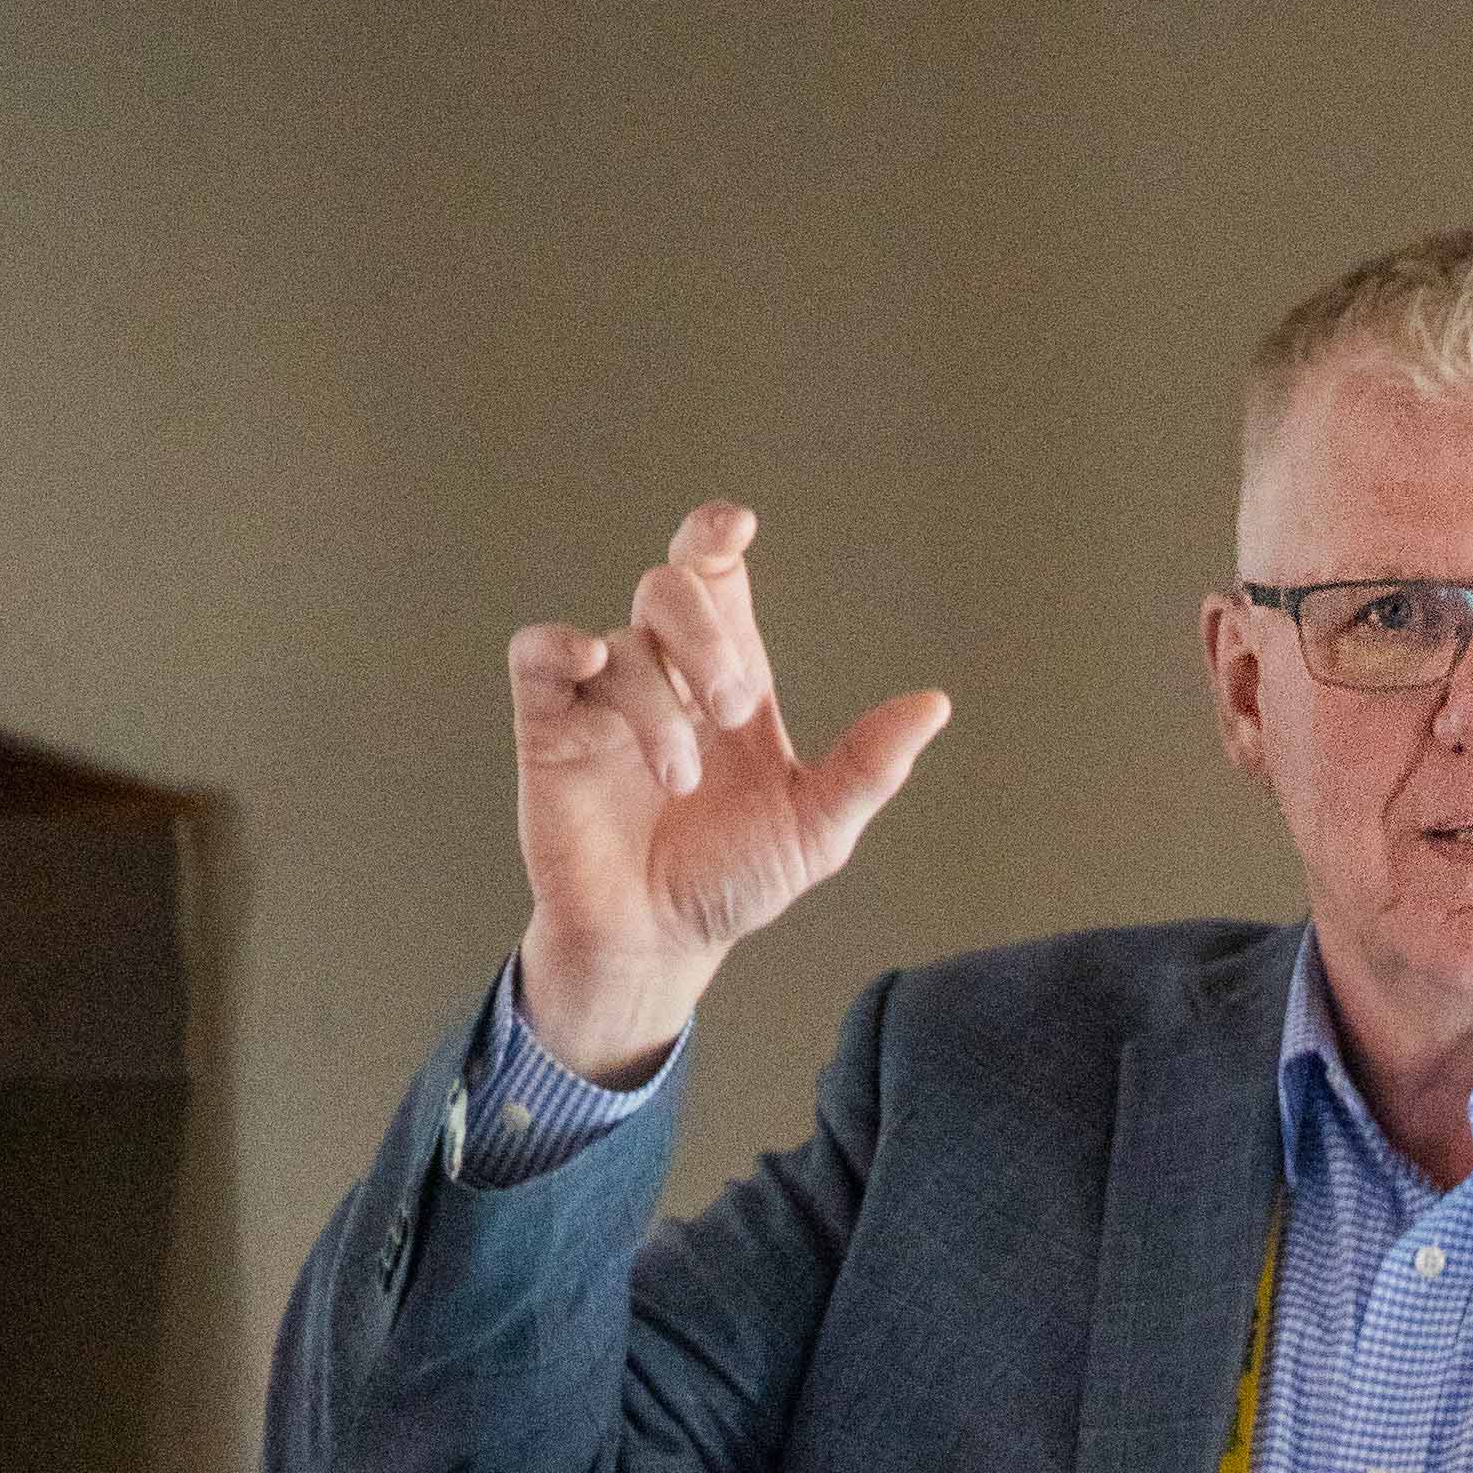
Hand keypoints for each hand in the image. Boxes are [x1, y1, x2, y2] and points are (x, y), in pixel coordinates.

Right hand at [506, 501, 949, 1080]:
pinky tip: (587, 659)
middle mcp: (664, 675)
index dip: (715, 535)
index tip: (736, 527)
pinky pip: (537, 655)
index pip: (715, 575)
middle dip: (705, 637)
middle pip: (669, 589)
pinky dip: (557, 646)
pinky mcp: (550, 729)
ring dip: (658, 707)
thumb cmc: (729, 882)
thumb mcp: (815, 831)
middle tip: (732, 709)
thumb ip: (869, 767)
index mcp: (728, 679)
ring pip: (621, 644)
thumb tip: (935, 705)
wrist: (658, 945)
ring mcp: (603, 699)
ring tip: (679, 780)